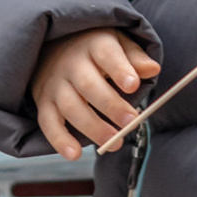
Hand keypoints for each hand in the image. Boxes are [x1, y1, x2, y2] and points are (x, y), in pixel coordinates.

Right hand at [30, 29, 160, 160]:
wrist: (52, 47)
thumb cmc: (94, 48)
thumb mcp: (118, 42)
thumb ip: (135, 57)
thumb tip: (152, 69)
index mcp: (94, 45)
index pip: (106, 55)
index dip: (119, 70)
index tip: (133, 85)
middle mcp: (71, 63)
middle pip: (89, 85)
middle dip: (111, 106)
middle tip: (131, 122)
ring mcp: (55, 84)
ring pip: (71, 107)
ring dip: (92, 127)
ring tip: (114, 142)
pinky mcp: (44, 102)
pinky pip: (48, 122)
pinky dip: (59, 140)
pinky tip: (74, 154)